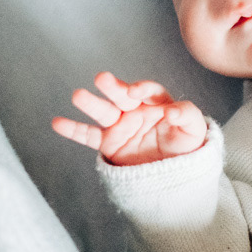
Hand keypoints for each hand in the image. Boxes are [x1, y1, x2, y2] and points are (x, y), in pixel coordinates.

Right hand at [52, 72, 207, 163]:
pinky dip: (73, 130)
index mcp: (157, 103)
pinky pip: (89, 135)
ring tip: (78, 95)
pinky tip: (57, 123)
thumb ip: (187, 115)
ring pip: (103, 112)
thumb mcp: (194, 131)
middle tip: (102, 78)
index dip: (142, 89)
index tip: (134, 91)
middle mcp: (135, 110)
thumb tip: (171, 111)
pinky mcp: (108, 143)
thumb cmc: (186, 147)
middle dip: (113, 87)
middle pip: (122, 96)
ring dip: (90, 103)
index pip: (150, 91)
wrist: (174, 173)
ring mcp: (120, 126)